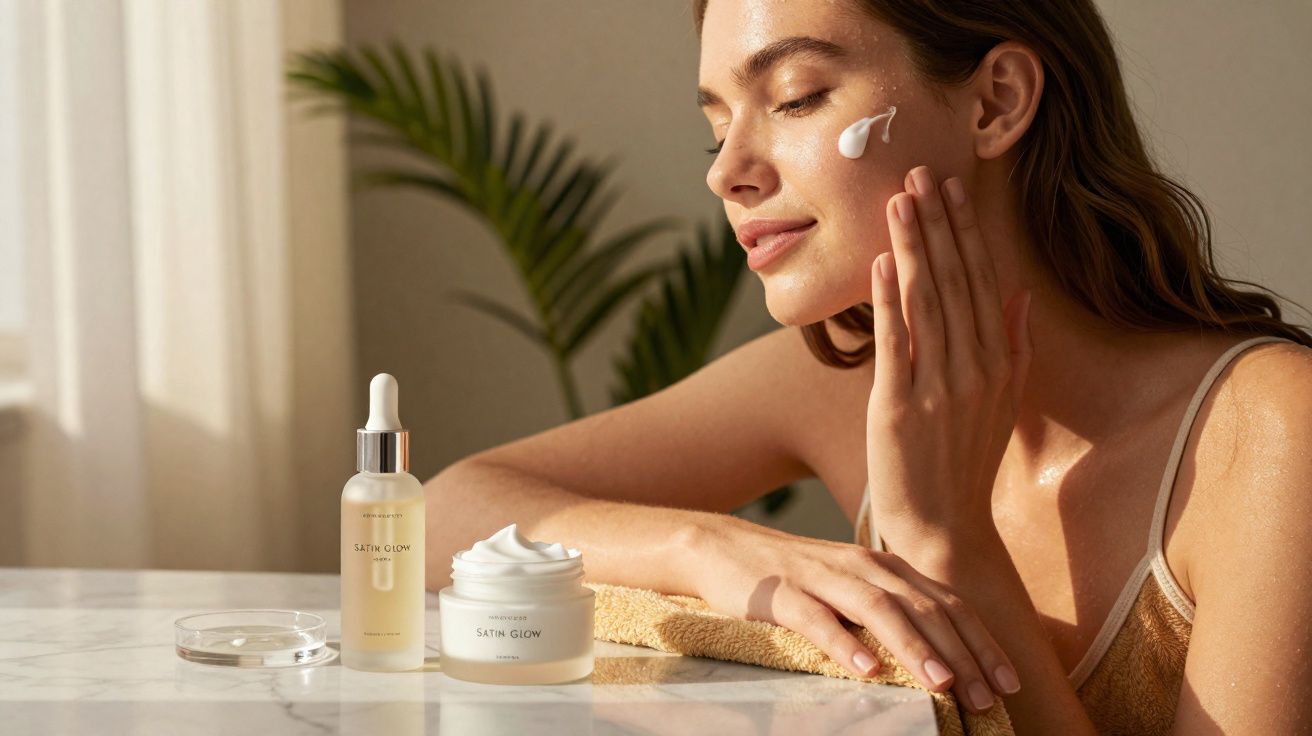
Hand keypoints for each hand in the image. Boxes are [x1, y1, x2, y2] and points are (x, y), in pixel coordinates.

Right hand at [689, 516, 1020, 712]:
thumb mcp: (851, 588)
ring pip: (879, 609)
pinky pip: (818, 619)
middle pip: (923, 607)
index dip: (982, 642)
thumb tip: (943, 659)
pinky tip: (867, 670)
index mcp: (885, 567)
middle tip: (988, 696)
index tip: (1010, 682)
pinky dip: (845, 644)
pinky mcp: (782, 593)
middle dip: (961, 653)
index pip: (947, 602)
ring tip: (942, 684)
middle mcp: (862, 566)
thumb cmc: (794, 580)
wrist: (723, 550)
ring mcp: (822, 577)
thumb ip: (891, 612)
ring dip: (915, 646)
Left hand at [866, 165, 1032, 548]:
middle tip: (919, 172)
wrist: (945, 527)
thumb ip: (1014, 346)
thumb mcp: (1004, 403)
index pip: (981, 280)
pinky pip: (896, 343)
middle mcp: (975, 368)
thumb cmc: (968, 463)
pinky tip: (880, 262)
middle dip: (937, 223)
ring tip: (899, 200)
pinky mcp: (901, 406)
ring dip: (912, 247)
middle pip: (955, 280)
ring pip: (927, 301)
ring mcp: (939, 386)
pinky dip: (888, 300)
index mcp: (1000, 362)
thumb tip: (1020, 293)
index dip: (964, 231)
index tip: (951, 188)